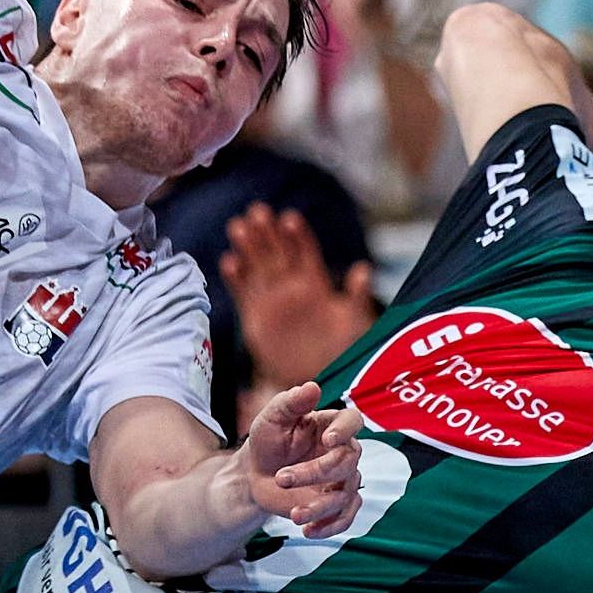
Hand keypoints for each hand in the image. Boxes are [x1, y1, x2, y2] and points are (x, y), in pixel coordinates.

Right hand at [222, 205, 377, 392]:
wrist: (318, 380)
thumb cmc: (342, 352)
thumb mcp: (355, 323)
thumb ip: (356, 297)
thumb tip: (363, 270)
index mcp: (316, 286)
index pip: (305, 253)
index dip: (297, 236)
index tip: (289, 218)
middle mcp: (292, 289)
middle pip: (277, 254)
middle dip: (268, 233)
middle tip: (257, 211)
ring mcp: (272, 302)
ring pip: (258, 268)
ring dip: (248, 248)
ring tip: (238, 226)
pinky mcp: (255, 319)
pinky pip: (244, 294)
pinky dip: (236, 278)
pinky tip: (229, 261)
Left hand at [236, 380, 363, 537]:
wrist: (256, 473)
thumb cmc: (267, 440)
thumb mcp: (271, 418)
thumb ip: (290, 402)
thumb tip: (312, 386)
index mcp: (331, 426)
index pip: (353, 421)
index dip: (346, 430)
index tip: (329, 440)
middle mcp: (343, 452)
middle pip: (345, 463)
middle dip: (314, 473)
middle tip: (281, 478)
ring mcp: (342, 480)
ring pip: (345, 494)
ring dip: (320, 506)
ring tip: (295, 514)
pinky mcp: (336, 504)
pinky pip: (346, 517)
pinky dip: (331, 526)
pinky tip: (308, 530)